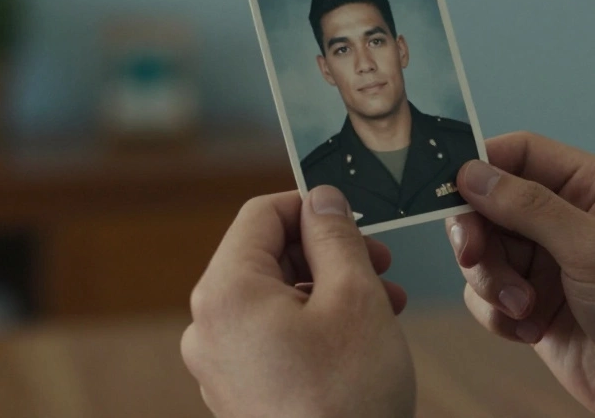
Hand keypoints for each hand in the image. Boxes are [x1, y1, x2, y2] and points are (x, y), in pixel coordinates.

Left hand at [182, 187, 414, 417]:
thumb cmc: (347, 397)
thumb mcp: (355, 297)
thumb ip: (336, 236)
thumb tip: (321, 197)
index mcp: (226, 292)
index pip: (261, 214)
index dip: (313, 206)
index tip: (359, 218)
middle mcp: (209, 327)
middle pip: (266, 256)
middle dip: (328, 253)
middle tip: (383, 264)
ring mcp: (220, 366)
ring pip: (275, 299)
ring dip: (330, 289)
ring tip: (385, 304)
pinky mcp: (239, 394)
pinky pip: (272, 337)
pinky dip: (314, 325)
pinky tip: (360, 339)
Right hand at [446, 133, 594, 417]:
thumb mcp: (592, 248)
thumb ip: (530, 207)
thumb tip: (473, 173)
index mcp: (590, 186)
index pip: (521, 154)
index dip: (482, 166)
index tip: (451, 190)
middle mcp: (565, 217)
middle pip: (491, 203)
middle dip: (478, 233)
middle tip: (474, 257)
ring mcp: (547, 262)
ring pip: (483, 251)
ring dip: (491, 280)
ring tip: (524, 308)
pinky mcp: (532, 303)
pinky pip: (487, 294)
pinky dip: (496, 313)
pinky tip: (529, 331)